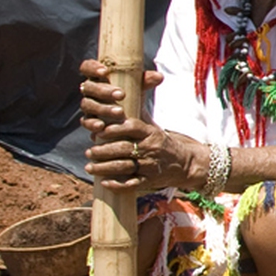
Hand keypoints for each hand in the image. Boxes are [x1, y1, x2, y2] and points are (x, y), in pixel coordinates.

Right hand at [77, 57, 163, 136]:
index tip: (105, 71)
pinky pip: (86, 122)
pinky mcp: (89, 120)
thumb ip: (146, 80)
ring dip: (103, 108)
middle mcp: (90, 90)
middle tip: (121, 95)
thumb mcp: (139, 86)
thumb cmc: (132, 94)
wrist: (132, 116)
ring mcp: (88, 105)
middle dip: (104, 91)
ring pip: (88, 105)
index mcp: (98, 77)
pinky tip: (101, 126)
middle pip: (88, 88)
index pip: (87, 67)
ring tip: (120, 112)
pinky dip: (92, 123)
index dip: (92, 68)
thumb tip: (159, 77)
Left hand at [79, 59, 187, 191]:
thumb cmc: (162, 141)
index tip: (99, 130)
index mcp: (151, 132)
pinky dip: (117, 184)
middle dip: (103, 151)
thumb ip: (135, 113)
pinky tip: (104, 183)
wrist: (186, 162)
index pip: (131, 127)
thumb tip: (120, 90)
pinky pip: (131, 184)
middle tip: (89, 151)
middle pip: (123, 149)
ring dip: (104, 168)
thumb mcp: (152, 125)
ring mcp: (150, 165)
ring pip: (124, 167)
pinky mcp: (150, 180)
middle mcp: (151, 148)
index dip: (114, 129)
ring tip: (90, 167)